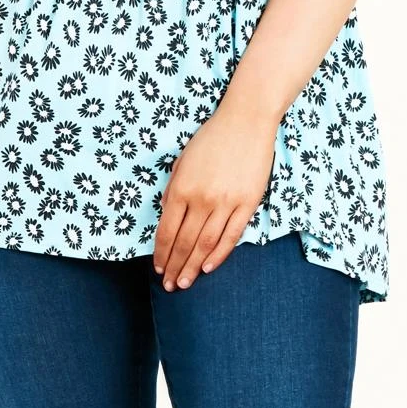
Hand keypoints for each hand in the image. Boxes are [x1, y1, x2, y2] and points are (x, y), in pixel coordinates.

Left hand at [153, 95, 280, 290]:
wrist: (246, 121)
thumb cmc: (211, 138)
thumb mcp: (182, 161)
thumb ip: (173, 189)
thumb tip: (168, 215)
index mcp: (181, 188)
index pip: (166, 231)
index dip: (161, 253)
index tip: (158, 268)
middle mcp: (202, 199)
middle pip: (184, 243)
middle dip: (174, 267)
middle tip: (169, 286)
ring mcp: (226, 203)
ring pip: (206, 245)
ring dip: (193, 267)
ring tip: (185, 283)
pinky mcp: (247, 203)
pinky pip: (231, 236)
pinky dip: (219, 255)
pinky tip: (208, 268)